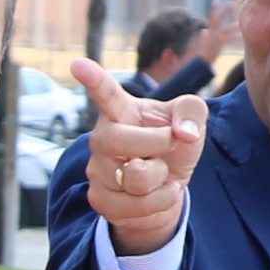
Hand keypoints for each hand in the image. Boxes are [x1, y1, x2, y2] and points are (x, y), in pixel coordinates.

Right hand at [68, 56, 207, 257]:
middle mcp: (102, 138)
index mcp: (120, 111)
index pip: (105, 93)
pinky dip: (161, 201)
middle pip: (117, 141)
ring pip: (134, 178)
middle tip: (171, 143)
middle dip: (155, 144)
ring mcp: (97, 171)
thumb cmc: (174, 146)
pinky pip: (136, 206)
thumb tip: (183, 133)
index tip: (77, 63)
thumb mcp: (191, 122)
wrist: (168, 189)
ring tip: (161, 173)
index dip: (93, 79)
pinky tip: (160, 193)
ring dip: (162, 178)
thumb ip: (192, 113)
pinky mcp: (100, 200)